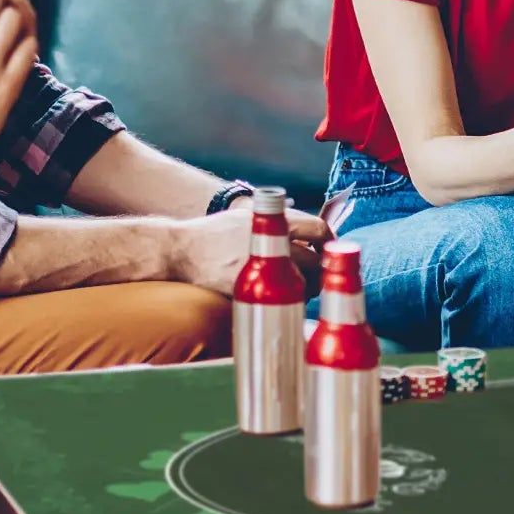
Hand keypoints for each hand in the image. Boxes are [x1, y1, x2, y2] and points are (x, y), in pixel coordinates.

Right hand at [171, 202, 327, 295]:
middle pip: (315, 260)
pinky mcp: (250, 288)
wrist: (184, 250)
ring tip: (306, 285)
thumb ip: (277, 223)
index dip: (329, 238)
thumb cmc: (217, 232)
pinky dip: (287, 297)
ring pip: (302, 283)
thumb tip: (309, 235)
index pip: (318, 228)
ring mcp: (260, 268)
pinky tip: (284, 294)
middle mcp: (270, 244)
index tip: (328, 246)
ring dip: (309, 285)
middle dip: (322, 267)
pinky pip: (280, 297)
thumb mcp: (249, 216)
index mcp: (274, 222)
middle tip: (320, 271)